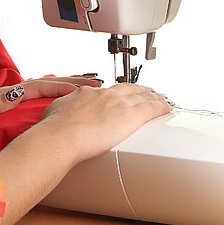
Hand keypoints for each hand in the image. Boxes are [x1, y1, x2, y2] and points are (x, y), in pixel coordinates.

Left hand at [0, 75, 103, 141]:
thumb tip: (3, 100)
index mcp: (2, 98)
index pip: (37, 86)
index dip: (60, 86)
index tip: (81, 89)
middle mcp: (7, 95)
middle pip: (45, 82)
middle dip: (71, 82)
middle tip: (95, 83)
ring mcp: (10, 100)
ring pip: (45, 87)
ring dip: (68, 86)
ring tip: (90, 86)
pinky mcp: (13, 107)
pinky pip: (41, 96)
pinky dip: (58, 93)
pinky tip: (71, 96)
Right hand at [40, 82, 171, 161]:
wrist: (62, 136)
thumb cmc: (55, 129)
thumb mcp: (56, 110)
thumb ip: (64, 107)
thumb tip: (62, 109)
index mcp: (90, 94)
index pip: (109, 90)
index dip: (118, 92)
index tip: (121, 94)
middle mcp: (107, 95)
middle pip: (129, 88)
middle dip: (140, 89)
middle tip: (147, 91)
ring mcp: (120, 104)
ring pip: (143, 96)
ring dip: (154, 96)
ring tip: (161, 97)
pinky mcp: (131, 117)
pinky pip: (153, 108)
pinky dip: (162, 106)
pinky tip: (167, 107)